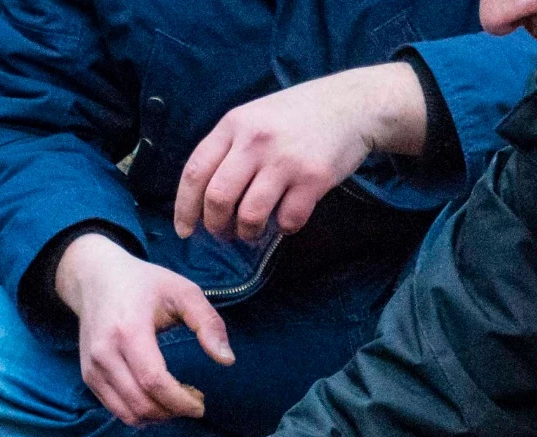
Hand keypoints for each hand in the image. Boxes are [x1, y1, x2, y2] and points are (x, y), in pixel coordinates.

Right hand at [54, 232, 234, 425]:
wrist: (95, 277)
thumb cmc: (144, 283)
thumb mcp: (183, 292)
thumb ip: (208, 323)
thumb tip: (227, 360)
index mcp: (128, 331)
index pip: (154, 381)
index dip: (180, 401)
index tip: (200, 405)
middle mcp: (105, 353)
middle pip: (141, 403)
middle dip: (173, 412)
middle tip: (193, 402)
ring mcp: (92, 367)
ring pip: (127, 413)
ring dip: (157, 417)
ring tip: (176, 401)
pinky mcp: (88, 376)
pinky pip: (116, 409)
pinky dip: (140, 413)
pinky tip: (157, 400)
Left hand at [174, 62, 429, 243]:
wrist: (352, 104)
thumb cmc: (297, 115)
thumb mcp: (255, 117)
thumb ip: (229, 148)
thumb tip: (204, 199)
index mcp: (234, 124)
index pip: (195, 172)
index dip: (185, 208)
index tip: (184, 231)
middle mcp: (255, 141)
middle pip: (218, 198)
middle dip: (215, 226)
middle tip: (223, 234)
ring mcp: (285, 160)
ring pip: (250, 215)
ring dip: (247, 232)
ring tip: (253, 231)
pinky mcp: (313, 178)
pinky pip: (288, 220)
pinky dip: (283, 229)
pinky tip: (286, 219)